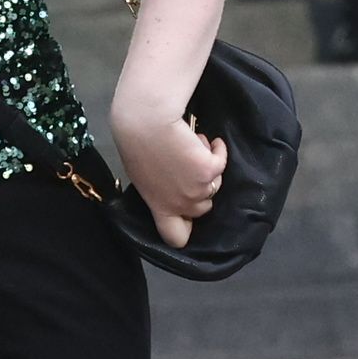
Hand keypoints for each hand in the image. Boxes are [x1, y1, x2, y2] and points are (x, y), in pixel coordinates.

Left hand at [104, 105, 225, 244]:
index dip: (185, 229)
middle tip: (190, 168)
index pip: (175, 236)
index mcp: (160, 207)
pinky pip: (221, 161)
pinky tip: (208, 140)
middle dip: (200, 189)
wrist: (148, 122)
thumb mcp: (143, 176)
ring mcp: (198, 189)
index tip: (187, 217)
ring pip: (214, 184)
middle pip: (202, 208)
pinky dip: (217, 150)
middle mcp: (181, 204)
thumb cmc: (136, 144)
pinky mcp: (211, 170)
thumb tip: (174, 188)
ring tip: (193, 147)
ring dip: (207, 166)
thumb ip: (160, 190)